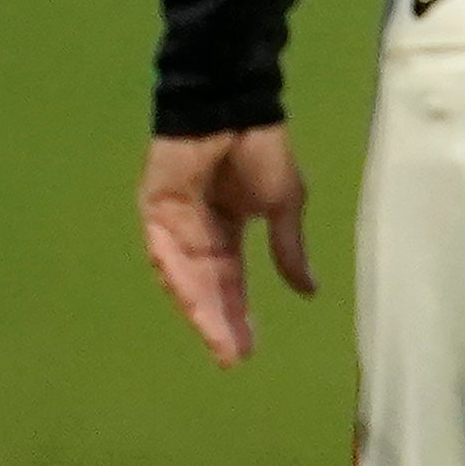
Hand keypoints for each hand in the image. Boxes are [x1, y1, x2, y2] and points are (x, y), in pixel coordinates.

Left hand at [140, 125, 316, 364]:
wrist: (235, 109)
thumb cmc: (261, 149)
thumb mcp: (284, 204)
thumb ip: (288, 249)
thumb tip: (310, 291)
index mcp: (226, 233)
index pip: (231, 283)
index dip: (238, 315)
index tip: (249, 351)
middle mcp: (196, 236)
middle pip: (207, 288)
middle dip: (220, 322)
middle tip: (233, 356)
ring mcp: (173, 226)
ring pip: (185, 278)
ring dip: (201, 309)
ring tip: (219, 339)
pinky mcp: (154, 211)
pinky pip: (165, 253)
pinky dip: (180, 278)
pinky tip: (196, 302)